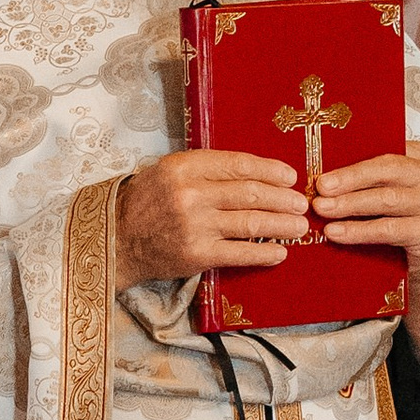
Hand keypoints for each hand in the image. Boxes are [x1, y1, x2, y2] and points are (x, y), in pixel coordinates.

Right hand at [113, 149, 310, 290]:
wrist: (118, 240)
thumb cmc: (147, 203)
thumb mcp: (169, 172)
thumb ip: (206, 169)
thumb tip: (254, 174)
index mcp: (185, 166)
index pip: (238, 164)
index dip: (270, 170)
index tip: (290, 176)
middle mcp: (190, 193)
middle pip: (251, 193)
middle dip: (283, 199)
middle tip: (301, 203)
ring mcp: (195, 225)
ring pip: (251, 222)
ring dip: (282, 225)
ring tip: (300, 227)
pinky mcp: (197, 254)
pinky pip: (240, 253)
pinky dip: (264, 253)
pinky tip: (280, 252)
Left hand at [312, 142, 419, 352]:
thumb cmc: (403, 220)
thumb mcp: (392, 190)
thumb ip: (372, 176)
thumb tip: (327, 171)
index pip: (388, 151)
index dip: (353, 160)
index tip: (324, 168)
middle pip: (388, 170)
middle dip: (350, 179)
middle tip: (320, 188)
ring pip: (387, 199)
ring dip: (349, 204)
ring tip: (322, 209)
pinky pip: (388, 229)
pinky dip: (358, 230)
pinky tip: (336, 232)